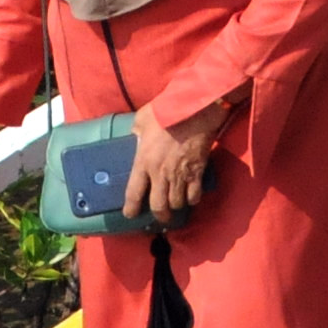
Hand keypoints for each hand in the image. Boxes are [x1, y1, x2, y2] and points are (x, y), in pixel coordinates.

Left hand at [132, 94, 238, 223]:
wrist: (194, 111)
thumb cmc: (166, 112)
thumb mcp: (142, 119)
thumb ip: (136, 131)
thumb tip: (136, 135)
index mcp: (143, 161)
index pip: (134, 193)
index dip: (131, 208)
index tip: (130, 215)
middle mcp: (160, 174)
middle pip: (159, 206)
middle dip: (160, 215)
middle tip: (161, 216)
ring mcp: (180, 175)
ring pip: (177, 203)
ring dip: (176, 206)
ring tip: (176, 204)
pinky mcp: (197, 173)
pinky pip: (195, 195)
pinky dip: (192, 199)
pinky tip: (191, 197)